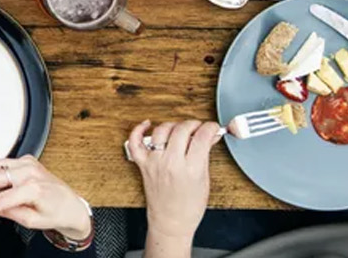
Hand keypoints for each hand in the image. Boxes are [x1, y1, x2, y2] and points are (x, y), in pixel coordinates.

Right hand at [0, 156, 91, 241]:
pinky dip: (1, 176)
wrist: (71, 206)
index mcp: (33, 189)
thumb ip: (8, 213)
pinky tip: (8, 187)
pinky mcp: (28, 160)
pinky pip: (4, 164)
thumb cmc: (56, 213)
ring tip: (0, 197)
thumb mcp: (30, 221)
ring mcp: (29, 163)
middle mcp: (31, 172)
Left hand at [125, 119, 220, 240]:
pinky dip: (139, 130)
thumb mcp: (204, 180)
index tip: (212, 128)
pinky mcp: (143, 165)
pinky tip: (147, 124)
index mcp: (191, 169)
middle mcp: (171, 163)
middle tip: (199, 129)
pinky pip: (135, 142)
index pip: (202, 136)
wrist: (171, 222)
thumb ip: (205, 155)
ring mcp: (155, 163)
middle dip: (194, 124)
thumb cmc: (188, 208)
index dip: (210, 127)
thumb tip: (210, 136)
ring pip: (162, 130)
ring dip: (173, 125)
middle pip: (182, 129)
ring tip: (180, 130)